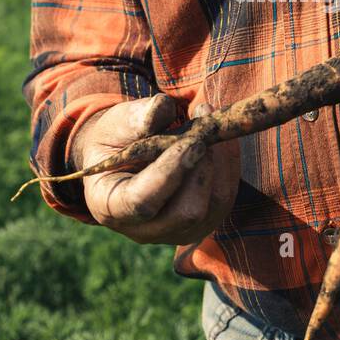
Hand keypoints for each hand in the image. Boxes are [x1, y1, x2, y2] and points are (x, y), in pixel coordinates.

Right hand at [74, 95, 240, 244]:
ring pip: (216, 202)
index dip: (169, 172)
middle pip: (188, 211)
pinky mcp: (205, 222)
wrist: (123, 159)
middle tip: (203, 124)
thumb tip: (161, 107)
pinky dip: (228, 162)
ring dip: (220, 158)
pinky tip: (217, 136)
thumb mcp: (115, 124)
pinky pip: (228, 194)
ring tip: (207, 121)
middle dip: (203, 166)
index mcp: (111, 207)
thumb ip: (134, 118)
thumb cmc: (115, 141)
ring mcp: (179, 231)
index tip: (191, 141)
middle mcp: (146, 230)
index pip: (143, 202)